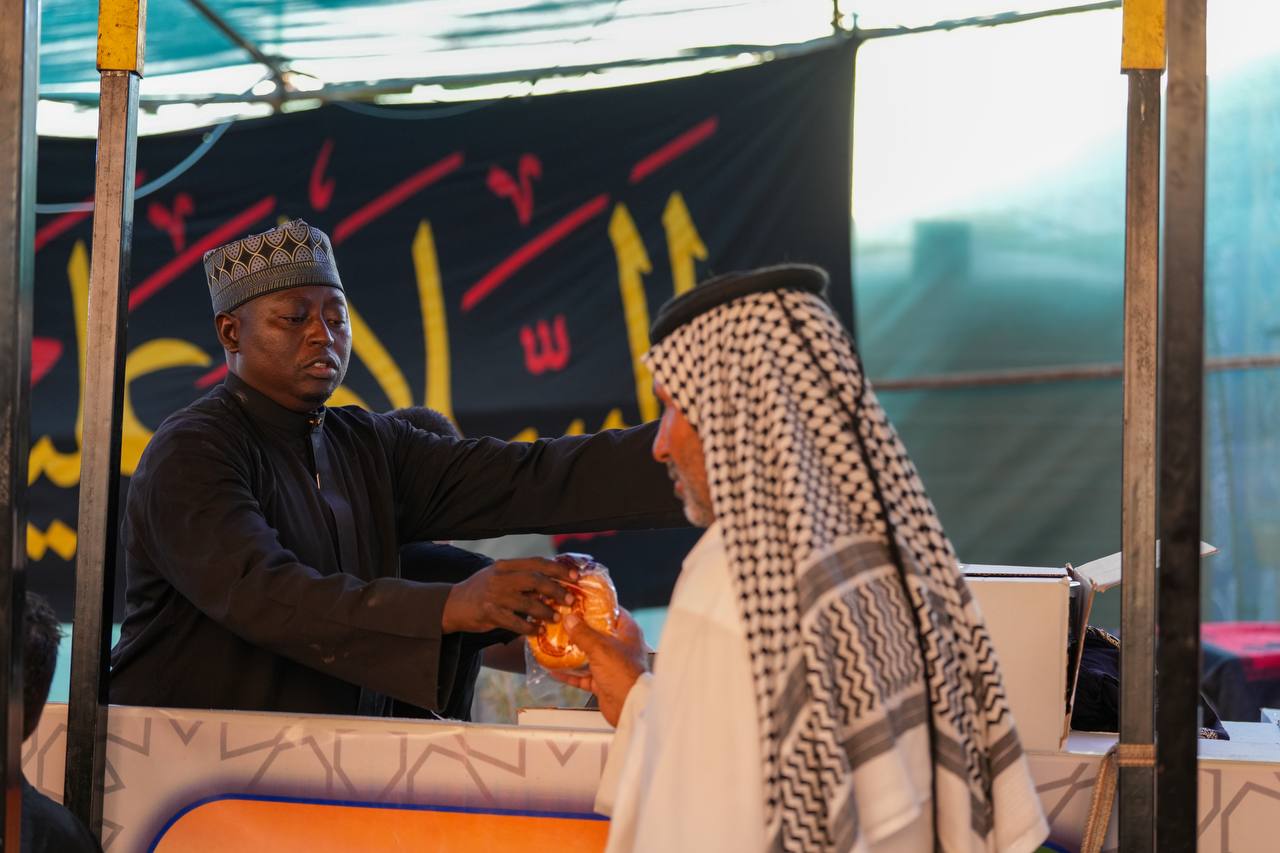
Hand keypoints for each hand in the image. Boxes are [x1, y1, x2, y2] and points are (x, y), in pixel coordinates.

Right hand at [441, 558, 577, 635]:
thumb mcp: (499, 576)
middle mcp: (501, 577)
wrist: (452, 604)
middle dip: (556, 590)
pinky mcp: (489, 613)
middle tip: (570, 599)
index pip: (537, 562)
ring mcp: (494, 595)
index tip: (575, 575)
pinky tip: (537, 631)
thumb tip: (553, 582)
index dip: (558, 568)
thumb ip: (521, 577)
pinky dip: (529, 628)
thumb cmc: (482, 590)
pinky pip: (515, 622)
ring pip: (527, 602)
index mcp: (506, 565)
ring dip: (545, 611)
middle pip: (535, 580)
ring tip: (556, 618)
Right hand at [550, 608, 647, 725]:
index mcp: (628, 632)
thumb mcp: (601, 648)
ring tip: (554, 643)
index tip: (580, 601)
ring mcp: (611, 665)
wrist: (629, 707)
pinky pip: (582, 675)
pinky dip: (569, 673)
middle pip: (597, 633)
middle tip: (561, 621)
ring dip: (571, 652)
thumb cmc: (624, 674)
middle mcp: (620, 647)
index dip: (596, 605)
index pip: (612, 612)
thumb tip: (570, 619)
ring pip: (587, 654)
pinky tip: (555, 670)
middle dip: (579, 629)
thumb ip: (584, 633)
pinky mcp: (602, 681)